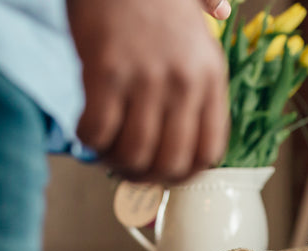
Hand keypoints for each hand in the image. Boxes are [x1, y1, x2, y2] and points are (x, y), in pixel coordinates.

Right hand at [67, 0, 228, 183]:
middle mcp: (183, 81)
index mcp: (210, 76)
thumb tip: (222, 14)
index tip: (163, 175)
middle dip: (145, 178)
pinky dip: (88, 140)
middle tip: (126, 169)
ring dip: (114, 162)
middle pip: (170, 162)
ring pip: (133, 153)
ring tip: (104, 151)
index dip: (183, 176)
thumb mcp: (193, 18)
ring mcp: (146, 77)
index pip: (209, 152)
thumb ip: (206, 42)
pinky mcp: (106, 71)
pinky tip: (85, 128)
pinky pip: (97, 130)